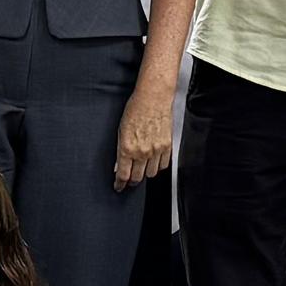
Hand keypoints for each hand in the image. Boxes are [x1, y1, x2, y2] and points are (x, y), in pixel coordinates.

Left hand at [112, 71, 178, 188]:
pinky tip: (153, 162)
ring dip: (145, 173)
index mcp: (127, 148)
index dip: (120, 184)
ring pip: (151, 174)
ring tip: (141, 169)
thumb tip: (119, 165)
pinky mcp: (167, 147)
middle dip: (131, 181)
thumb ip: (120, 150)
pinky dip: (158, 166)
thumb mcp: (121, 130)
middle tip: (129, 180)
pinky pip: (163, 165)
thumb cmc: (135, 109)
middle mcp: (142, 152)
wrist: (153, 98)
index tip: (118, 186)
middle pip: (137, 178)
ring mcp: (156, 150)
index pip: (123, 175)